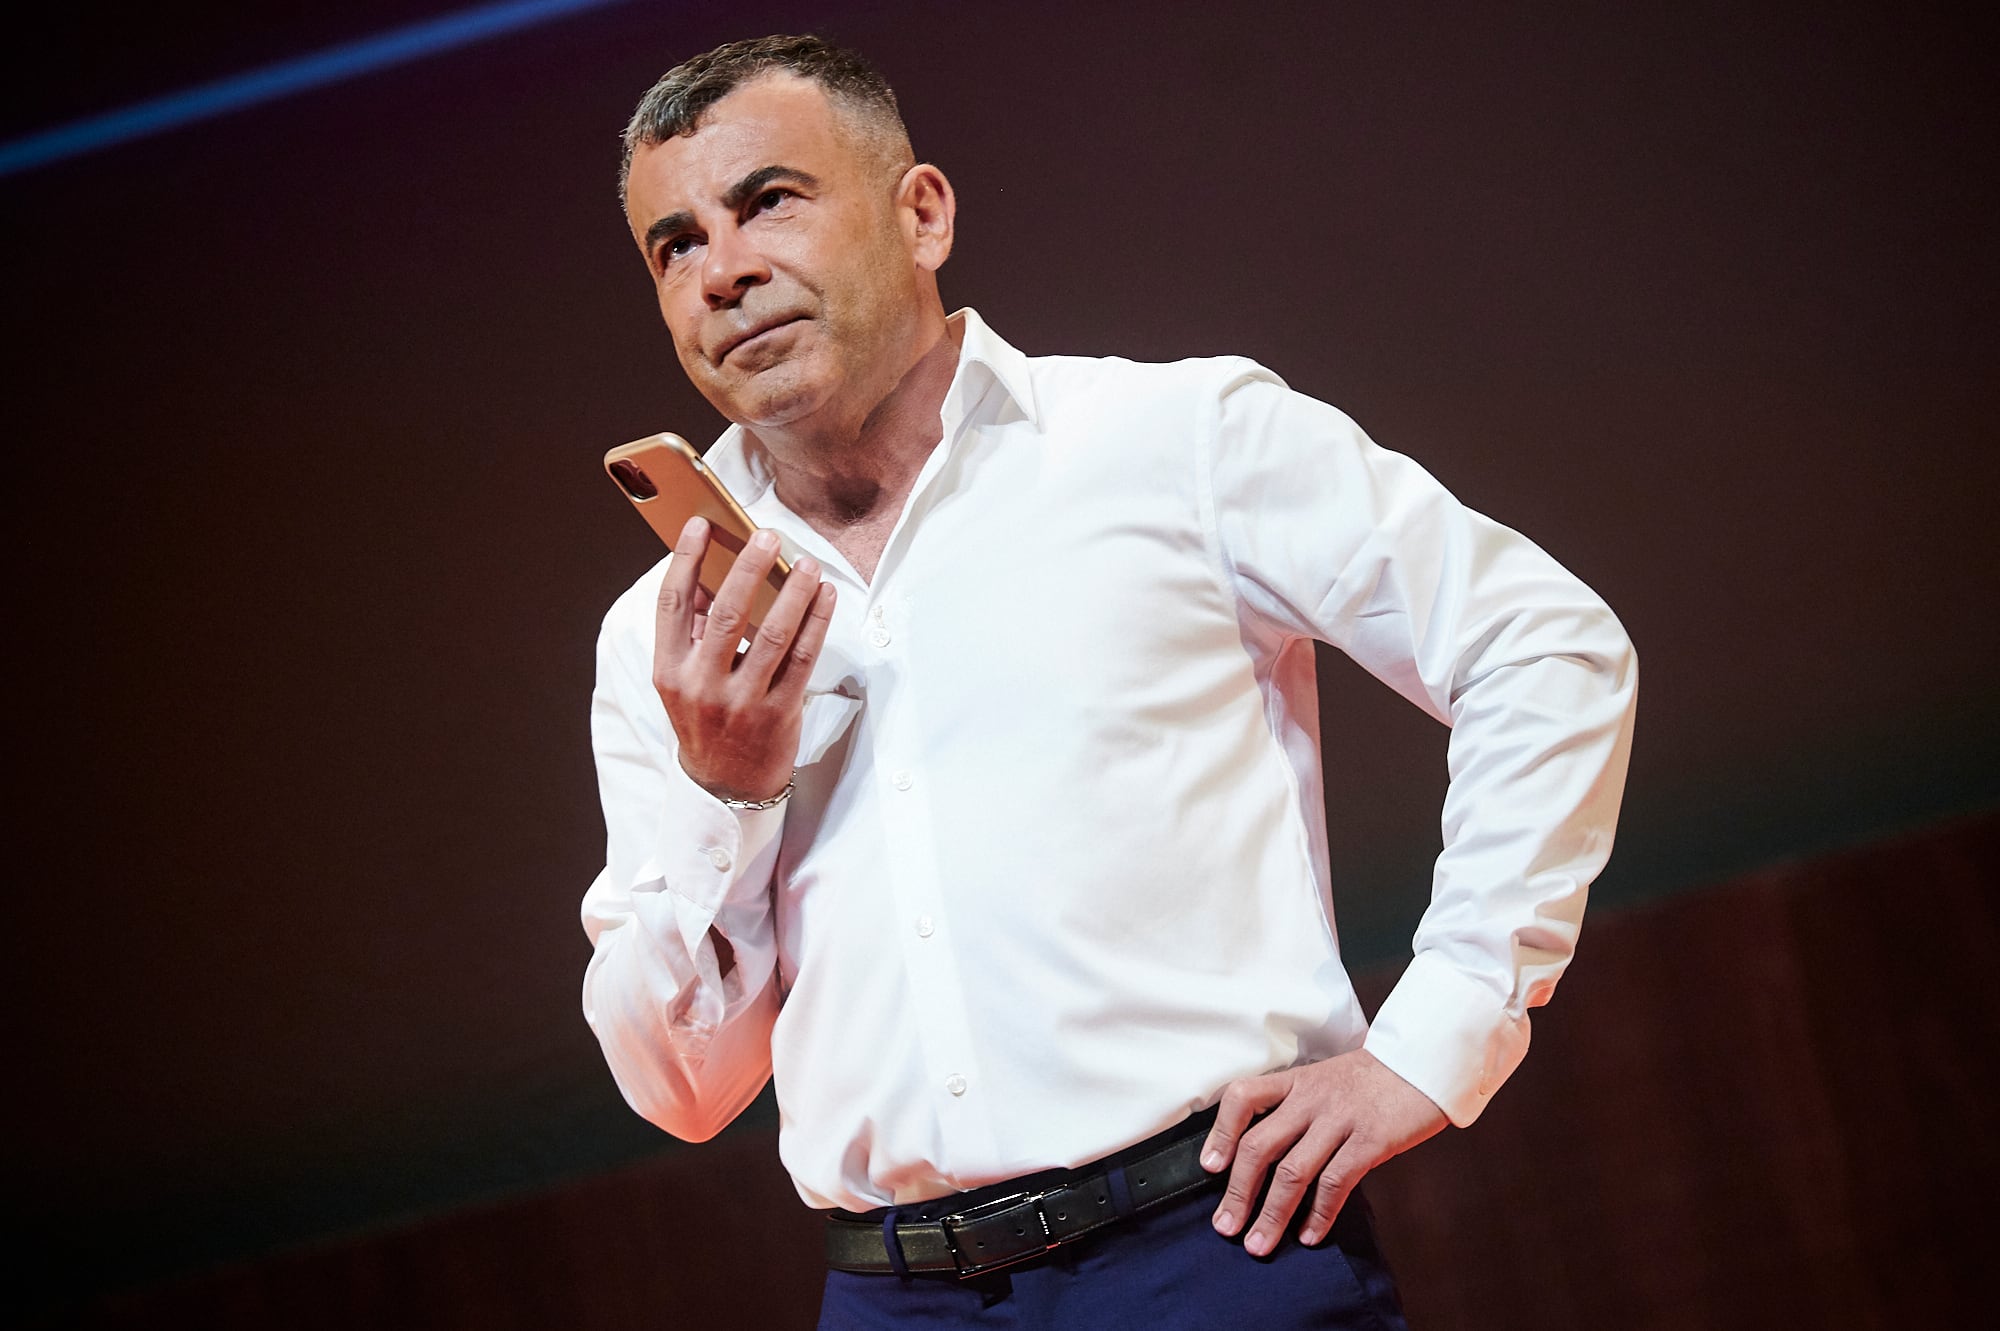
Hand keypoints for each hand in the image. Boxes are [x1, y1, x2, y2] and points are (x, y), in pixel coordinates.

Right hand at [653, 516, 835, 801]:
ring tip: (806, 561)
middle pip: (727, 613)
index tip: (700, 525)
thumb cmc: (705, 722)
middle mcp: (702, 685)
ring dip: (793, 592)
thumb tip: (710, 578)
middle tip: (767, 536)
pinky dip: (816, 622)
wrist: (725, 787)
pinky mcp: (779, 713)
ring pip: (772, 634)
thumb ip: (691, 634)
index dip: (685, 560)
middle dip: (749, 568)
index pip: (672, 604)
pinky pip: (802, 659)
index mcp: (670, 671)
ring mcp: (742, 701)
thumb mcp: (682, 682)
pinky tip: (823, 596)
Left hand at [1200, 1049, 1445, 1255]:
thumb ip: (1298, 1107)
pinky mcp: (1370, 1140)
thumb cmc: (1373, 1078)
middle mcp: (1311, 1098)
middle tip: (1225, 1226)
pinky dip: (1318, 1215)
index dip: (1221, 1133)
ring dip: (1272, 1214)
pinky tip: (1308, 1236)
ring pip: (1292, 1172)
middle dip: (1238, 1192)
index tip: (1209, 1167)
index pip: (1243, 1098)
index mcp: (1296, 1081)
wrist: (1424, 1063)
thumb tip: (1267, 1155)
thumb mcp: (1326, 1080)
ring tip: (1258, 1244)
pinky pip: (1335, 1183)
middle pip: (1259, 1146)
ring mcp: (1339, 1119)